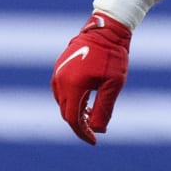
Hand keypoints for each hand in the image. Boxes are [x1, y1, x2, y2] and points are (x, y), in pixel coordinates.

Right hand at [51, 11, 131, 144]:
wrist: (105, 29)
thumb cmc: (112, 57)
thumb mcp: (113, 86)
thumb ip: (103, 109)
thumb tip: (97, 130)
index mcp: (72, 86)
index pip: (73, 119)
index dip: (83, 133)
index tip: (94, 141)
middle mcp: (60, 81)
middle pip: (66, 112)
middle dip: (79, 125)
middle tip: (95, 130)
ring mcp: (57, 73)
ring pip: (63, 103)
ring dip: (75, 113)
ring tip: (91, 115)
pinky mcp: (59, 68)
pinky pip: (61, 91)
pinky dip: (71, 101)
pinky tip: (85, 102)